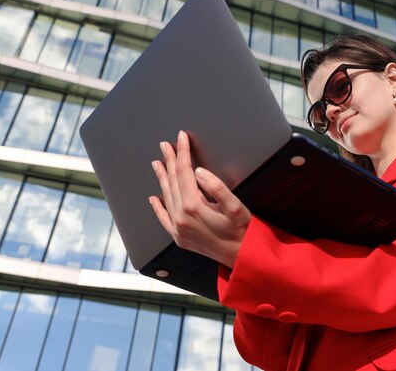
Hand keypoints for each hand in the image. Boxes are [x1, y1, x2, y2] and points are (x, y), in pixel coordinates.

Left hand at [149, 130, 250, 267]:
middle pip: (173, 182)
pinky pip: (163, 219)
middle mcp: (182, 218)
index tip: (181, 139)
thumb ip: (217, 187)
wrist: (241, 257)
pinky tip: (153, 198)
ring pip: (166, 196)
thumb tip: (200, 173)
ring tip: (158, 163)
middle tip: (166, 146)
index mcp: (194, 207)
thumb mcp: (235, 206)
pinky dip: (158, 207)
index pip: (184, 172)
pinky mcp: (179, 237)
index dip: (182, 153)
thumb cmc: (241, 232)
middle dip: (169, 161)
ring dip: (162, 178)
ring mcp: (178, 229)